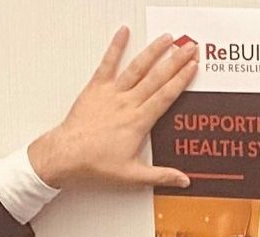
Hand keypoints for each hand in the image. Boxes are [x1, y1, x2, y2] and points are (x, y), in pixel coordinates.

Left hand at [26, 28, 196, 187]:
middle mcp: (127, 103)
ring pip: (137, 67)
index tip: (193, 66)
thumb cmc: (95, 164)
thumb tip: (182, 180)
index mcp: (139, 121)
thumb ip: (160, 175)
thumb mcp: (132, 175)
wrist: (66, 156)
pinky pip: (107, 63)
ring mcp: (112, 93)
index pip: (166, 95)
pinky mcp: (96, 88)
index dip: (182, 79)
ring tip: (167, 39)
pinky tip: (123, 33)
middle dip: (176, 60)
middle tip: (190, 47)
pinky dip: (116, 47)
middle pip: (157, 77)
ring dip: (154, 51)